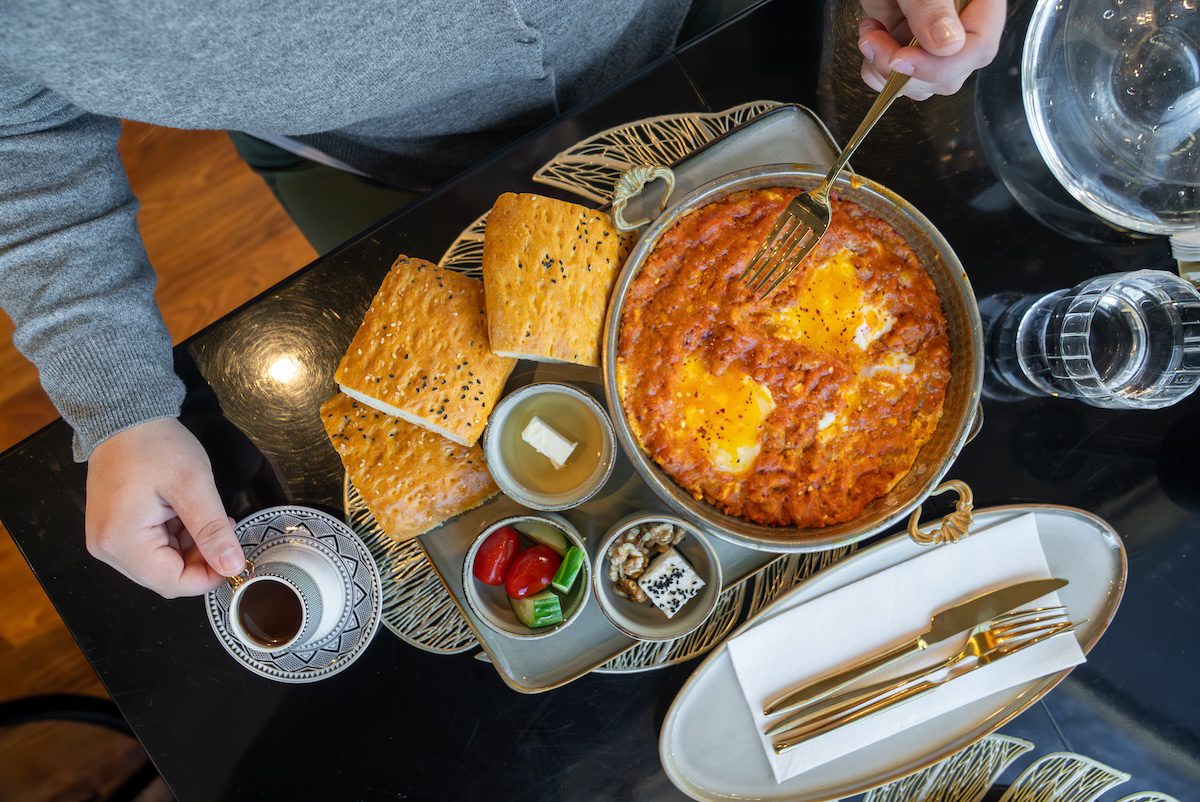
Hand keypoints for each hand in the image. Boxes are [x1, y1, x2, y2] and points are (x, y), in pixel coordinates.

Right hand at [86, 418, 244, 597]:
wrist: (124, 417)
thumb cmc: (156, 446)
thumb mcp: (193, 485)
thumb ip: (212, 530)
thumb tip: (232, 567)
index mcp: (121, 542)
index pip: (172, 584)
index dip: (208, 577)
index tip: (235, 557)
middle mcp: (107, 549)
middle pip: (165, 577)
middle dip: (200, 559)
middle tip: (222, 527)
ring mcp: (108, 540)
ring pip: (161, 564)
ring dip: (190, 546)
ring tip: (205, 514)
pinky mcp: (114, 530)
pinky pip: (151, 548)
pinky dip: (176, 537)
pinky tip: (187, 513)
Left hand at [858, 0, 1005, 99]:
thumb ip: (931, 4)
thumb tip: (949, 45)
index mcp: (981, 0)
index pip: (979, 47)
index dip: (942, 65)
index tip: (902, 60)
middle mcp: (962, 22)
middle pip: (950, 74)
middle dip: (906, 71)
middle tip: (874, 41)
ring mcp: (933, 35)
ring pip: (922, 83)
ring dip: (885, 70)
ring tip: (869, 35)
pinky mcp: (907, 42)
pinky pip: (897, 77)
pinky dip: (876, 69)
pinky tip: (870, 36)